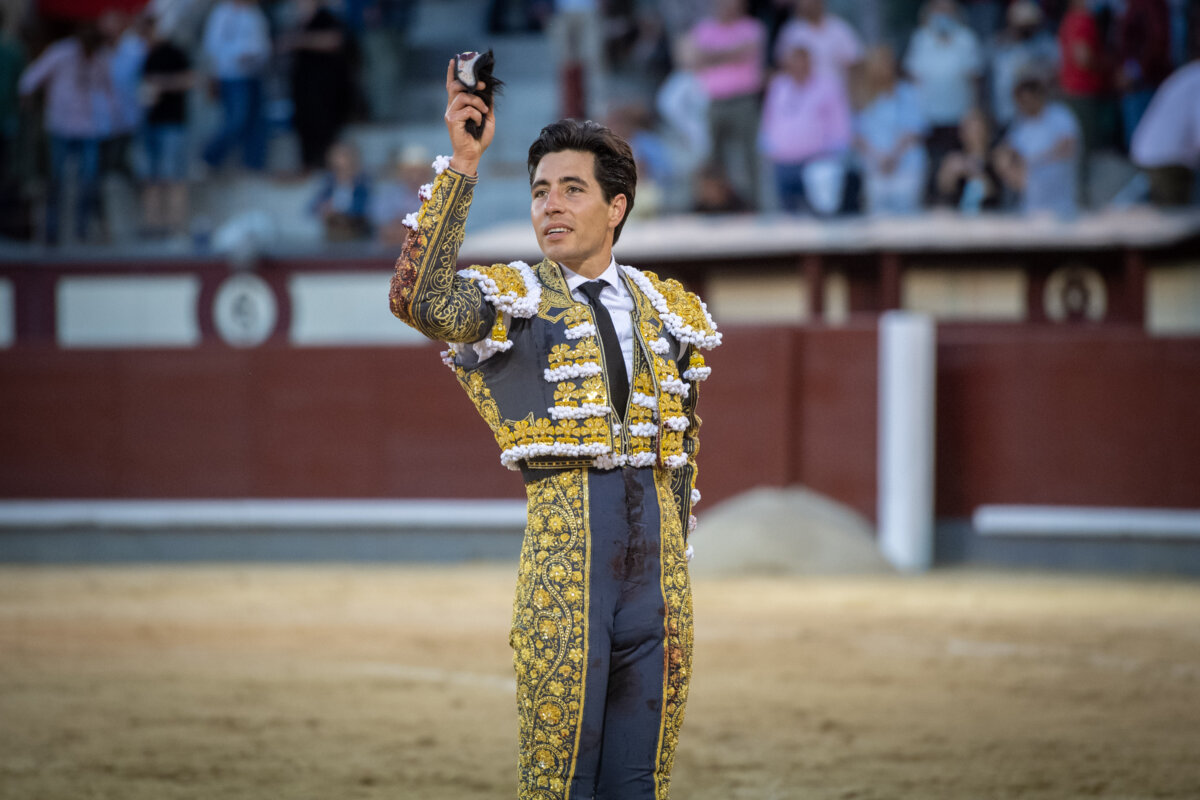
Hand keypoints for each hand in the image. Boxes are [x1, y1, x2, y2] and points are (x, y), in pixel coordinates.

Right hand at [443, 59, 494, 175]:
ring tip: (484, 112)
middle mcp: (452, 108)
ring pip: (463, 96)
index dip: (452, 73)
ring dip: (477, 102)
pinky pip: (466, 110)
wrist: (473, 155)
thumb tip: (490, 89)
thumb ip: (486, 103)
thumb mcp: (487, 118)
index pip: (452, 85)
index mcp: (458, 106)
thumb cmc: (478, 138)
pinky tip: (477, 123)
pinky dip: (476, 115)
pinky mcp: (452, 121)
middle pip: (456, 86)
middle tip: (483, 87)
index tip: (454, 60)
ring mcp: (451, 114)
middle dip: (471, 84)